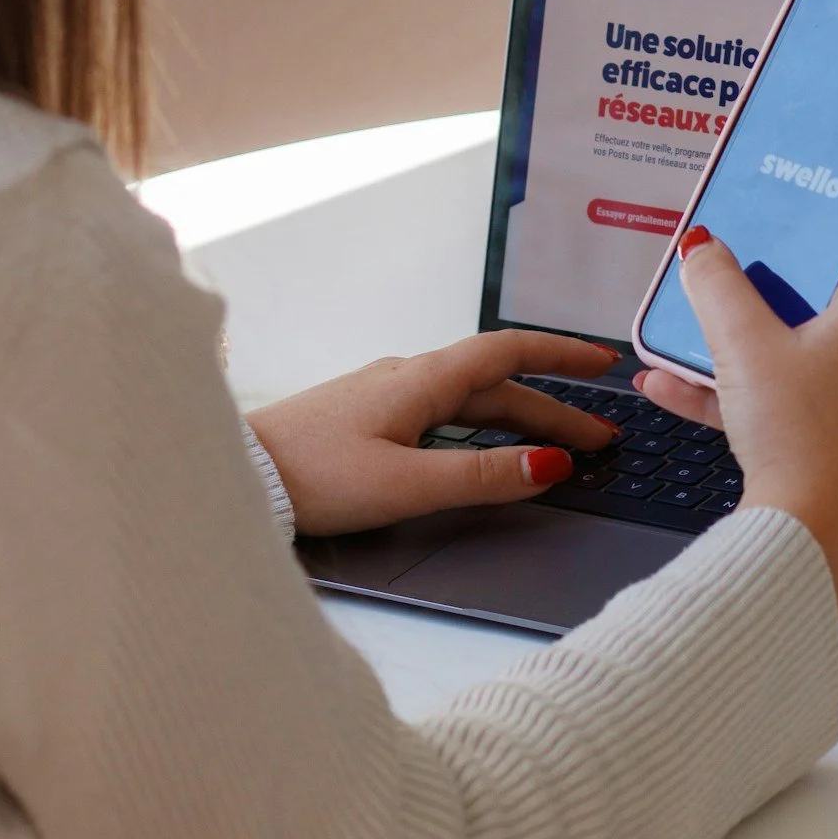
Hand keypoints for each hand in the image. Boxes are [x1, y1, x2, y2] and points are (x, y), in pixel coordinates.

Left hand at [247, 333, 618, 535]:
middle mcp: (406, 378)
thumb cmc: (310, 478)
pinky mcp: (364, 418)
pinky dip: (480, 425)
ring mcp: (383, 395)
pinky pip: (442, 411)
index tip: (604, 365)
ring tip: (557, 445)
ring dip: (518, 417)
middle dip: (552, 407)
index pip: (508, 354)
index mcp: (422, 381)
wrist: (233, 474)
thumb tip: (550, 466)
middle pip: (495, 384)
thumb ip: (481, 475)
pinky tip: (482, 443)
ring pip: (468, 399)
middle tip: (599, 437)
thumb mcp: (406, 484)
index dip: (560, 356)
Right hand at [635, 128, 837, 610]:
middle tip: (816, 173)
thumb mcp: (746, 350)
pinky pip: (778, 372)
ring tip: (712, 277)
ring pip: (813, 314)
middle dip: (837, 215)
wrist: (804, 540)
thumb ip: (718, 289)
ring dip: (762, 299)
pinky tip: (668, 378)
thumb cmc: (801, 441)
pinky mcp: (828, 413)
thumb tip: (702, 249)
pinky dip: (729, 372)